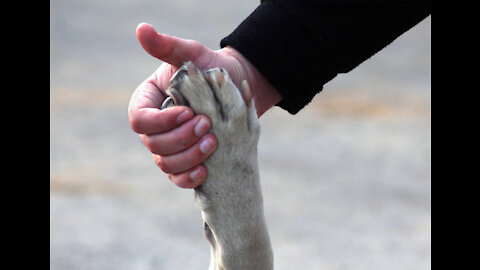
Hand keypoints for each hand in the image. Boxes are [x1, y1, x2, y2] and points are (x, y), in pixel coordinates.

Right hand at [128, 23, 281, 187]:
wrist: (238, 90)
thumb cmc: (211, 70)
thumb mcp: (192, 55)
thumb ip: (167, 46)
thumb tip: (142, 29)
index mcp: (149, 103)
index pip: (140, 120)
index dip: (161, 121)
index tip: (188, 111)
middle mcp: (155, 129)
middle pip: (153, 145)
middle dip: (181, 138)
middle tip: (207, 124)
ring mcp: (169, 148)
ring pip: (166, 164)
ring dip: (188, 157)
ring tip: (213, 142)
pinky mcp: (185, 162)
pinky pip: (178, 178)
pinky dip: (189, 178)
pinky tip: (205, 170)